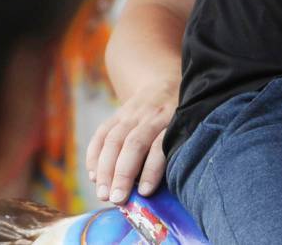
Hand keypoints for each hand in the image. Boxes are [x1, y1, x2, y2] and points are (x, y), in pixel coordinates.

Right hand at [85, 80, 176, 203]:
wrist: (165, 82)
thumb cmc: (180, 118)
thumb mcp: (188, 127)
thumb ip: (176, 151)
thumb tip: (160, 190)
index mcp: (174, 120)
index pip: (160, 144)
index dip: (151, 169)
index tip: (144, 192)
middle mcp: (152, 115)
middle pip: (134, 144)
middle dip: (123, 174)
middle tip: (117, 199)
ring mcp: (132, 112)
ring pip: (114, 140)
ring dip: (105, 169)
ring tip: (103, 194)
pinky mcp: (117, 114)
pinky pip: (101, 133)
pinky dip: (94, 155)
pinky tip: (93, 175)